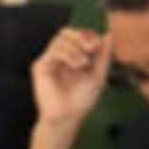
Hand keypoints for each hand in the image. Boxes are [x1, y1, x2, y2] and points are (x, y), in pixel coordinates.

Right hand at [25, 28, 111, 148]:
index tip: (98, 46)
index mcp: (73, 56)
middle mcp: (60, 56)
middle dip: (80, 36)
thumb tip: (109, 34)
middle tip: (91, 48)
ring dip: (75, 48)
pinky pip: (53, 51)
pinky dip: (67, 54)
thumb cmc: (82, 99)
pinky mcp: (40, 66)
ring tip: (84, 64)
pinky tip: (76, 66)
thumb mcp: (98, 75)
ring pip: (59, 39)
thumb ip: (103, 56)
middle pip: (66, 32)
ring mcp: (50, 60)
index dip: (88, 35)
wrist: (68, 116)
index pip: (78, 35)